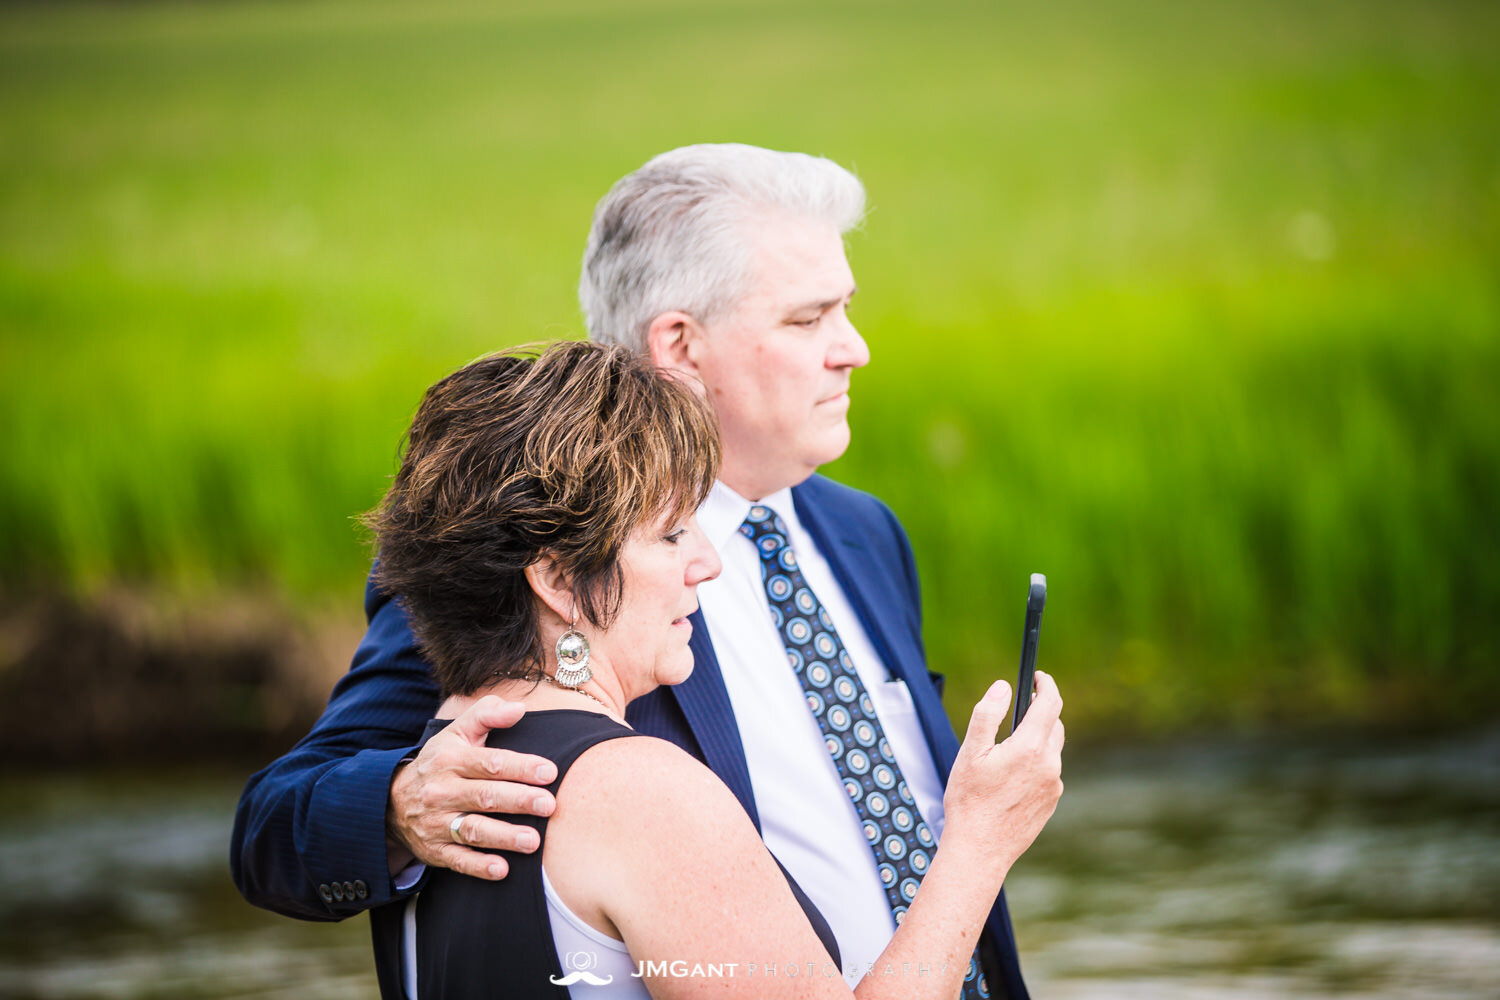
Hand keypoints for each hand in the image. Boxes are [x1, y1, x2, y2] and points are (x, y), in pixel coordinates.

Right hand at [386, 695, 557, 879]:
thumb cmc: (439, 762)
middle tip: (549, 805)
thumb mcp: (456, 732)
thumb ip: (487, 715)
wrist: (391, 801)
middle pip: (484, 796)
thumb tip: (519, 708)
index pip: (490, 762)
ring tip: (533, 841)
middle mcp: (442, 791)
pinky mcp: (434, 850)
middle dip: (518, 800)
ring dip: (503, 837)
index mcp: (451, 759)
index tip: (550, 771)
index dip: (521, 766)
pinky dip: (479, 866)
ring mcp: (437, 822)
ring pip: (472, 830)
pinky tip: (503, 870)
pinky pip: (457, 860)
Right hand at [942, 670, 1064, 875]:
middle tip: (1019, 708)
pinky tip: (1012, 776)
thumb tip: (1003, 686)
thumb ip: (987, 713)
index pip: (1049, 703)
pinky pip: (1048, 773)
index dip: (1045, 684)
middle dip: (1040, 711)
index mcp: (1030, 748)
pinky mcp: (1051, 803)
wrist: (980, 850)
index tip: (1037, 676)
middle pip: (1054, 725)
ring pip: (1051, 750)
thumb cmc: (970, 801)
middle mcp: (1049, 766)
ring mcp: (1054, 786)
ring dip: (1037, 739)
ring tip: (1009, 747)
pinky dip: (1036, 764)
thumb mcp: (970, 751)